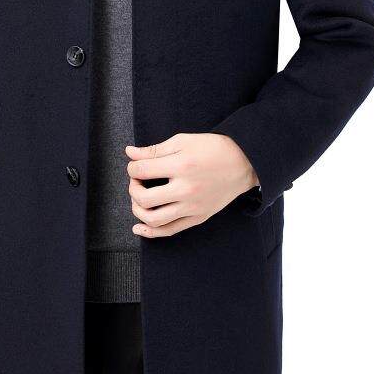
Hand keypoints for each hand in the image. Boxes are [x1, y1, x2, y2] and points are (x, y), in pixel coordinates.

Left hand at [126, 133, 257, 237]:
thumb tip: (130, 153)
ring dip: (138, 209)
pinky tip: (139, 227)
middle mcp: (186, 190)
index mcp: (181, 166)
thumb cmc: (213, 149)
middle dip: (133, 188)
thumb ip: (154, 149)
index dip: (132, 167)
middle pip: (144, 198)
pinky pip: (170, 231)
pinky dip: (150, 232)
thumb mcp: (183, 141)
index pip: (141, 171)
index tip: (136, 165)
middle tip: (137, 181)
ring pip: (154, 219)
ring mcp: (192, 207)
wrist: (244, 163)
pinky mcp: (198, 218)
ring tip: (139, 199)